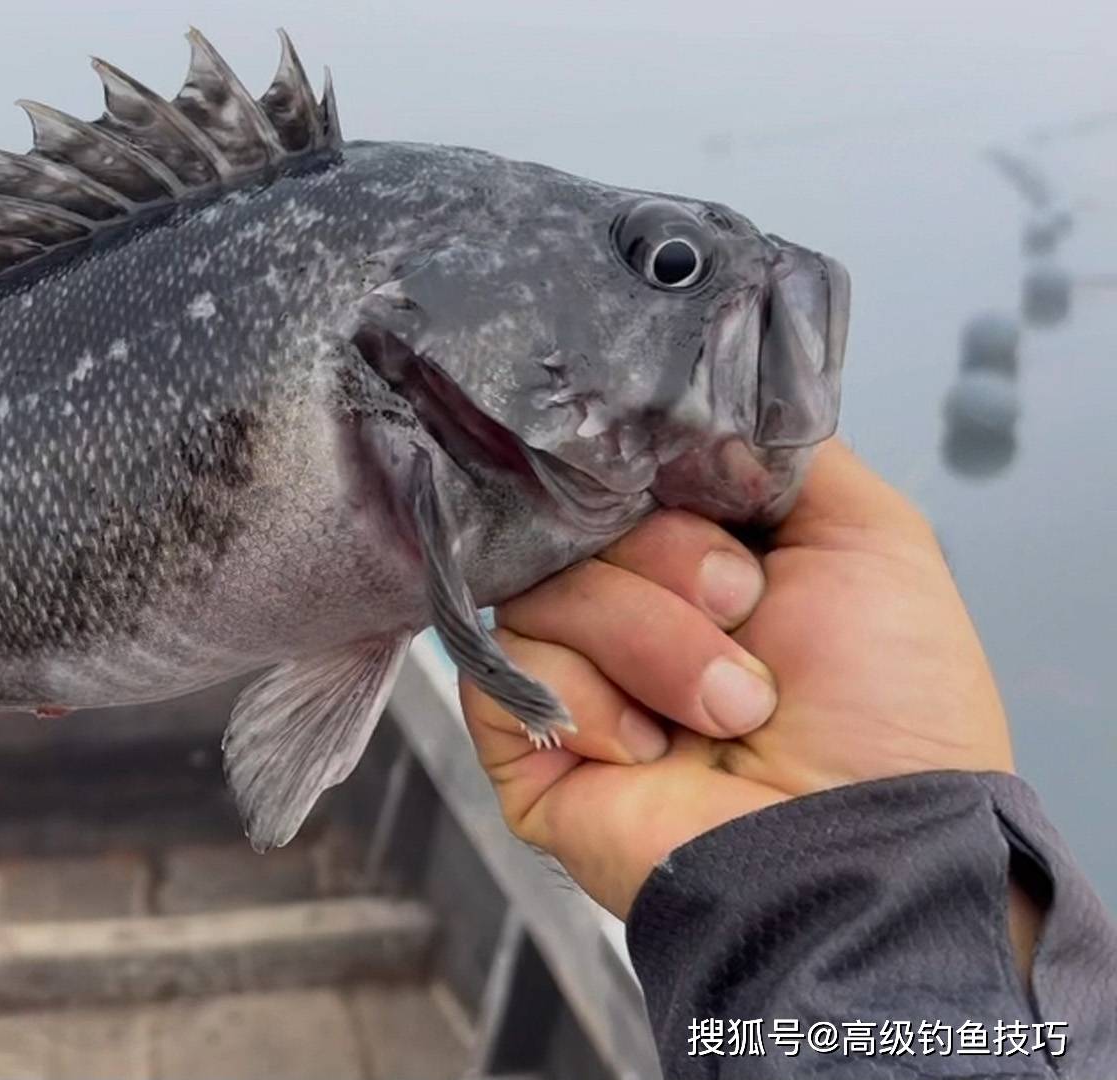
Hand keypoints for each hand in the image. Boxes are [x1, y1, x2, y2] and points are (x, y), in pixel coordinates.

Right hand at [460, 439, 1018, 926]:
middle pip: (573, 522)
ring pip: (538, 593)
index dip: (657, 480)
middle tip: (742, 615)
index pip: (618, 475)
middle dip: (671, 563)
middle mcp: (630, 615)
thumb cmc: (890, 709)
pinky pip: (500, 673)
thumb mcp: (869, 537)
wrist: (865, 846)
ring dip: (649, 642)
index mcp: (697, 562)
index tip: (727, 516)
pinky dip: (586, 704)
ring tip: (724, 712)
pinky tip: (649, 752)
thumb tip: (691, 417)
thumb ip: (781, 452)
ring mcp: (575, 683)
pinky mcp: (528, 748)